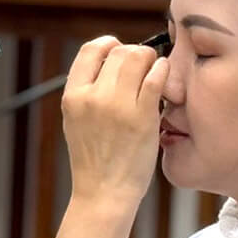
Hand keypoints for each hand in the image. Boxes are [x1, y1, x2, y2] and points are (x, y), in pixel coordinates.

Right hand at [60, 36, 166, 209]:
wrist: (104, 192)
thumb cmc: (96, 159)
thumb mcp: (77, 120)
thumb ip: (89, 92)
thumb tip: (115, 63)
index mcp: (72, 96)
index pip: (90, 50)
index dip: (109, 45)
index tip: (120, 53)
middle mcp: (92, 96)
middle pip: (119, 51)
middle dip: (136, 54)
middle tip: (144, 69)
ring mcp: (117, 105)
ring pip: (139, 57)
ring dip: (152, 61)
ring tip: (155, 76)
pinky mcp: (142, 115)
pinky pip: (157, 76)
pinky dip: (164, 72)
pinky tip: (165, 81)